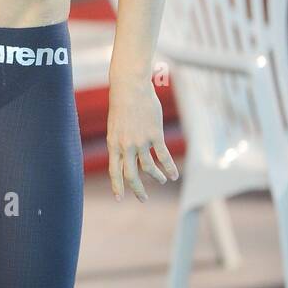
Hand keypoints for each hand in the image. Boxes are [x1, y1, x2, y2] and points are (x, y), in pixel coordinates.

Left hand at [107, 76, 178, 201]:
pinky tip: (174, 175)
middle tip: (143, 198)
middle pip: (131, 174)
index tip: (118, 198)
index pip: (114, 171)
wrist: (130, 89)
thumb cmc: (121, 107)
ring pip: (149, 167)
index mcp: (113, 144)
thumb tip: (125, 158)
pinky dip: (169, 168)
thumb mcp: (115, 127)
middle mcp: (126, 146)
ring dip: (156, 177)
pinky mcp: (154, 135)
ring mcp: (140, 141)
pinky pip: (163, 156)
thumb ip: (119, 143)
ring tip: (161, 180)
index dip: (117, 186)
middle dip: (137, 189)